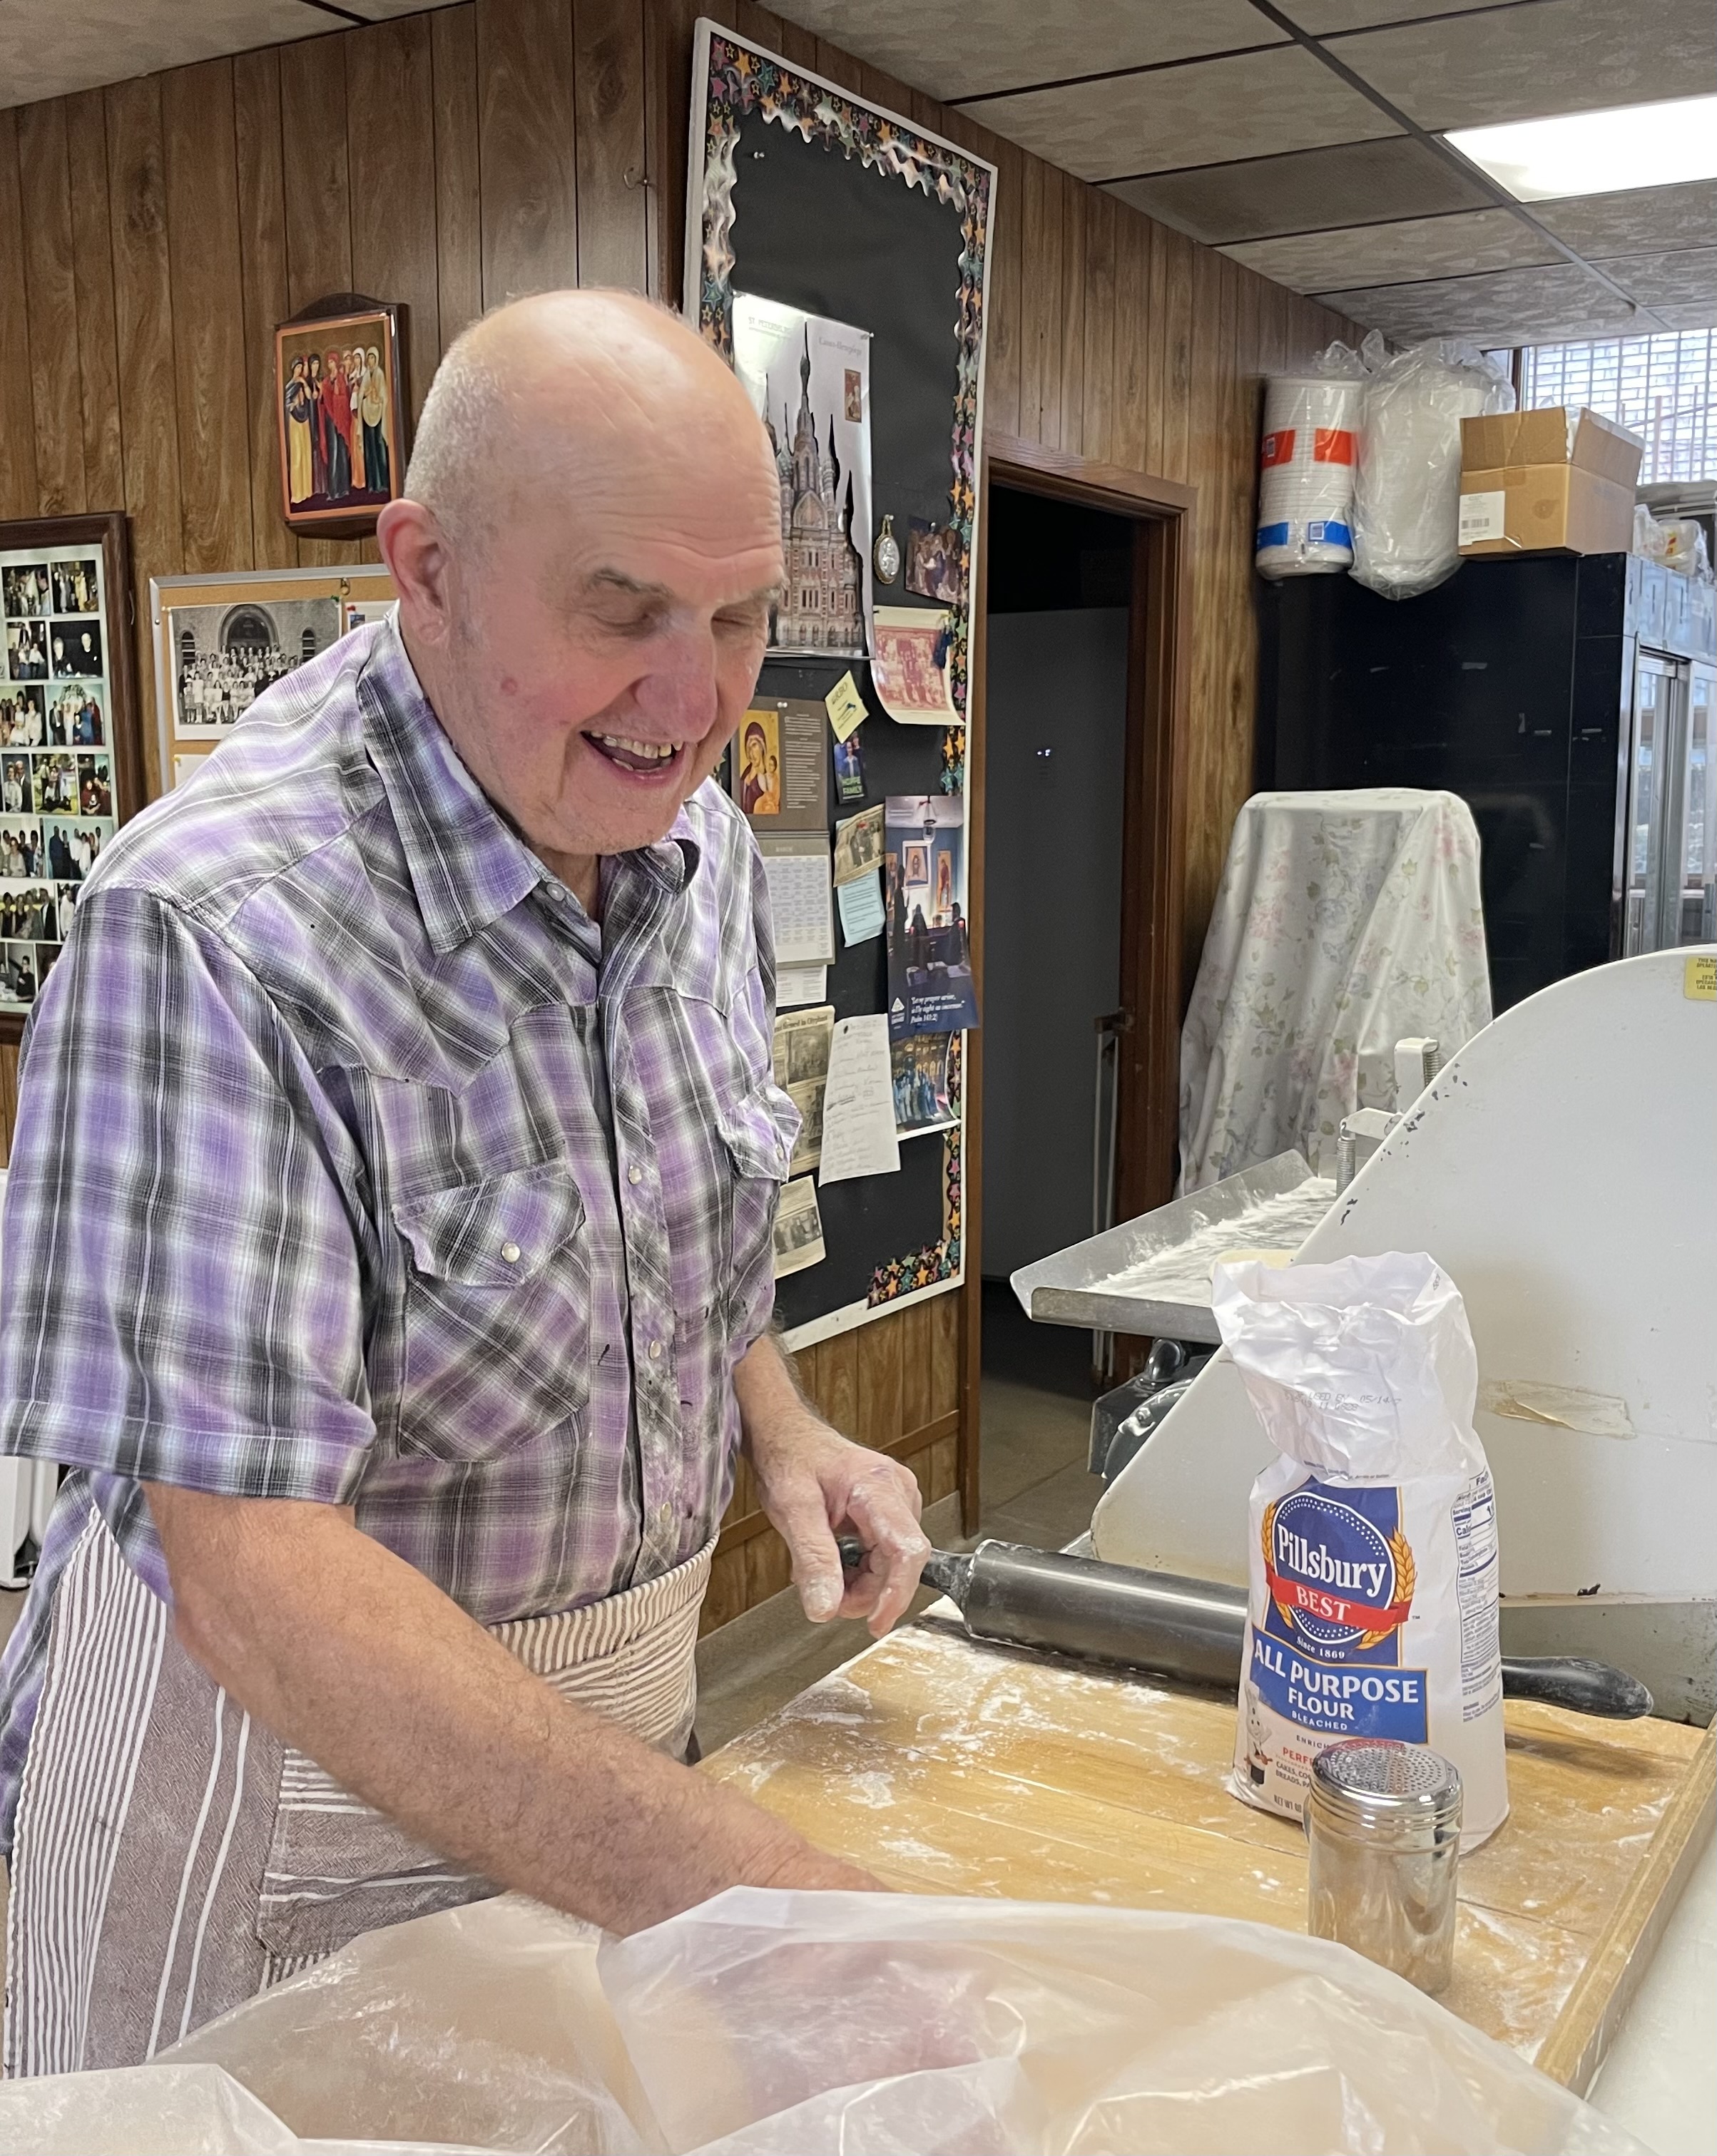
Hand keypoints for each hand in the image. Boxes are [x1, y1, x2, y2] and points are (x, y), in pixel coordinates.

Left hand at [748, 1413, 930, 1637]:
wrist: (788, 1437)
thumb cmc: (790, 1460)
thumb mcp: (792, 1510)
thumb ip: (813, 1560)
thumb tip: (825, 1608)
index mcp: (878, 1485)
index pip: (907, 1549)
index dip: (896, 1592)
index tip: (876, 1622)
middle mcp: (898, 1491)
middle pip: (899, 1563)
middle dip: (864, 1591)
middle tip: (824, 1596)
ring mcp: (898, 1501)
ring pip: (892, 1564)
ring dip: (858, 1582)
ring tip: (821, 1572)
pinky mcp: (891, 1511)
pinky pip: (885, 1555)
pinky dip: (859, 1569)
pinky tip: (834, 1560)